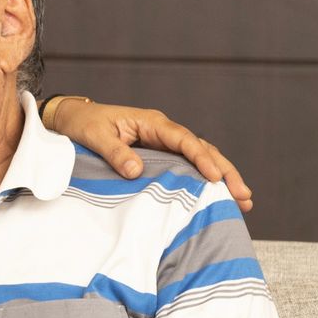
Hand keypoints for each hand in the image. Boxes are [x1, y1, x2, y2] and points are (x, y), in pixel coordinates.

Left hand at [55, 100, 253, 210]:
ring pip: (199, 157)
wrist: (73, 118)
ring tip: (243, 199)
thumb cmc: (83, 125)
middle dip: (225, 171)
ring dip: (221, 176)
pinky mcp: (159, 153)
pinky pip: (186, 165)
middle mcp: (163, 130)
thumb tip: (137, 172)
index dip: (202, 158)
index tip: (216, 177)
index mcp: (152, 122)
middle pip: (202, 149)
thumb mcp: (95, 137)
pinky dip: (203, 179)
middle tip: (244, 194)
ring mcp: (163, 142)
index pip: (184, 140)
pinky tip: (218, 194)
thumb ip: (116, 153)